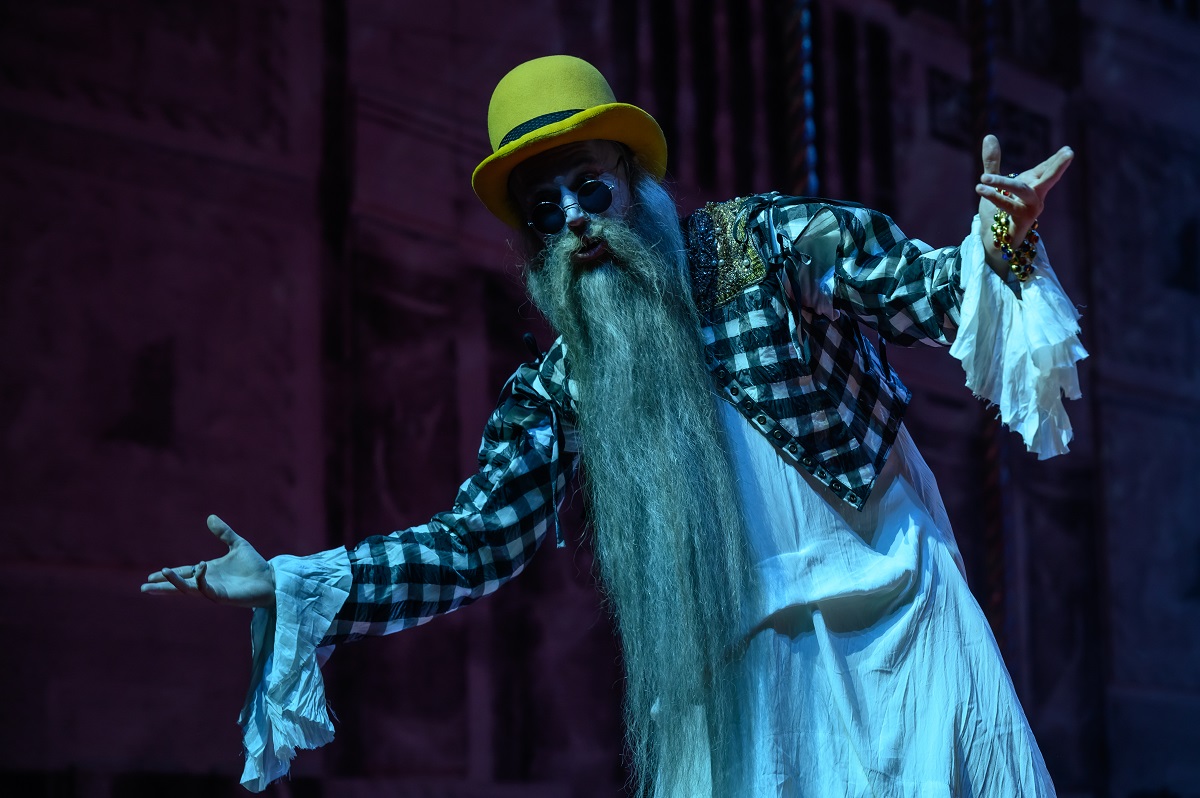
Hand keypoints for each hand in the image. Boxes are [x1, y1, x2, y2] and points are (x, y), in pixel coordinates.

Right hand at [141, 515, 275, 607]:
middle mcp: (208, 582)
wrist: (271, 579)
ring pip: (189, 590)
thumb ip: (224, 533)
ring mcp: (214, 590)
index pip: (184, 573)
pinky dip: (200, 580)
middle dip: (163, 587)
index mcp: (208, 571)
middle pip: (180, 585)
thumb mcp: (237, 545)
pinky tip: (199, 568)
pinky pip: (206, 590)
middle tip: (144, 587)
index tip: (152, 575)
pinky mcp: (223, 596)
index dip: (169, 574)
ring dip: (175, 583)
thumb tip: (210, 517)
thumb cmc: (255, 566)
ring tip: (162, 574)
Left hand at [975, 135, 1073, 271]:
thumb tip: (989, 136)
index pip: (1046, 169)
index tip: (1067, 150)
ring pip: (1022, 191)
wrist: (992, 240)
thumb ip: (992, 162)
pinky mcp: (1020, 221)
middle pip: (1048, 178)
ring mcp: (1030, 209)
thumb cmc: (996, 212)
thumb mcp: (994, 183)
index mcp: (1032, 185)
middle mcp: (1035, 197)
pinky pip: (1008, 207)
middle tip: (1070, 152)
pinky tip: (980, 188)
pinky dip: (993, 197)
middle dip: (1058, 165)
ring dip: (1003, 183)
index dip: (1055, 159)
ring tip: (983, 177)